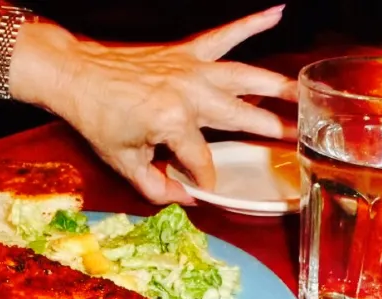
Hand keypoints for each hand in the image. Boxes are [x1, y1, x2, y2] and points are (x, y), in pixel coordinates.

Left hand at [38, 5, 297, 203]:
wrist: (77, 75)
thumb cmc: (98, 119)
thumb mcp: (123, 163)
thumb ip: (156, 186)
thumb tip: (186, 197)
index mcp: (174, 124)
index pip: (205, 162)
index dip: (207, 179)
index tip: (208, 188)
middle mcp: (191, 94)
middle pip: (242, 117)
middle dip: (272, 131)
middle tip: (301, 139)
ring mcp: (192, 69)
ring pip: (246, 76)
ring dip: (278, 85)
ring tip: (305, 93)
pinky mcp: (187, 51)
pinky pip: (226, 35)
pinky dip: (252, 22)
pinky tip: (277, 12)